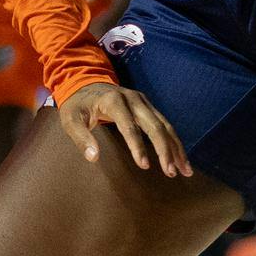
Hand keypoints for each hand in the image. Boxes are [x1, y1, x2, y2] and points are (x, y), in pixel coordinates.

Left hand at [58, 82, 190, 176]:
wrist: (86, 83)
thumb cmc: (78, 105)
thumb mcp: (71, 119)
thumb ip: (81, 138)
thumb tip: (94, 157)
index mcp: (114, 101)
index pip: (129, 126)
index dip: (137, 146)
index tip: (144, 166)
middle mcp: (133, 99)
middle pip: (154, 125)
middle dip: (165, 150)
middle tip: (171, 172)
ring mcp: (144, 102)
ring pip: (165, 125)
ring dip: (176, 148)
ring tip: (185, 170)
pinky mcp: (148, 107)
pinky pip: (165, 124)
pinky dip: (174, 142)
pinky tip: (180, 158)